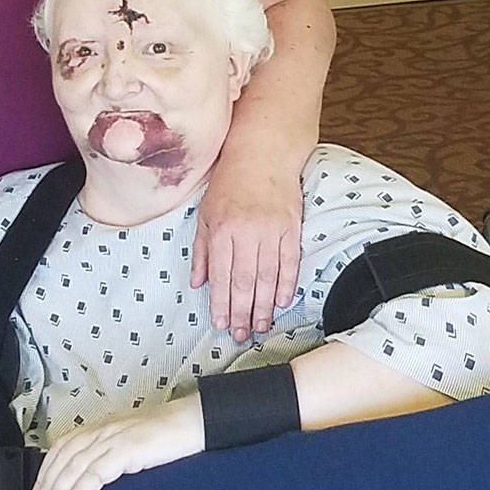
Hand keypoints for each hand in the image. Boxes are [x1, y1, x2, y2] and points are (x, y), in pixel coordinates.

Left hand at [30, 395, 203, 489]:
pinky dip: (81, 489)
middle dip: (48, 484)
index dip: (48, 468)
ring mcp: (115, 438)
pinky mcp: (127, 449)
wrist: (192, 422)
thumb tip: (95, 481)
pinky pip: (97, 472)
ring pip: (76, 465)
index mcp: (103, 427)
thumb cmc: (167, 435)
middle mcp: (104, 430)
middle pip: (65, 457)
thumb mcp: (131, 443)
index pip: (65, 446)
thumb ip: (111, 456)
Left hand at [192, 155, 302, 342]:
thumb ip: (201, 250)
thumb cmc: (229, 182)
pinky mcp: (292, 227)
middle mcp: (246, 232)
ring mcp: (272, 230)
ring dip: (264, 305)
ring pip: (267, 277)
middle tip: (242, 335)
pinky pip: (290, 262)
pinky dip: (286, 284)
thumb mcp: (205, 212)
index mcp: (221, 229)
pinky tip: (281, 302)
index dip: (221, 303)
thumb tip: (198, 283)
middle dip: (242, 312)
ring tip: (261, 326)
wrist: (263, 153)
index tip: (221, 324)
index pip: (220, 275)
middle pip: (244, 281)